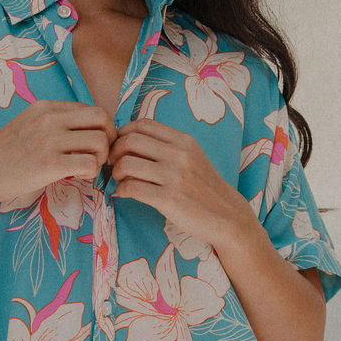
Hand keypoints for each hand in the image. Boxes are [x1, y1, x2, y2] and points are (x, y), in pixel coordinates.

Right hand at [0, 99, 115, 202]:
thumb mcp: (28, 126)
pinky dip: (92, 172)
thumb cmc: (2, 155)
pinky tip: (79, 177)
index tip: (93, 145)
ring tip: (87, 168)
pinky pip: (90, 163)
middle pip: (102, 118)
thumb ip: (54, 124)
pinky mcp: (49, 164)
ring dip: (102, 158)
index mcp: (46, 107)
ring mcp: (49, 140)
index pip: (91, 109)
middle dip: (109, 139)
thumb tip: (85, 133)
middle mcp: (49, 118)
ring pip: (100, 141)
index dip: (100, 129)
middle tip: (100, 156)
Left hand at [107, 116, 248, 245]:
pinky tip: (124, 194)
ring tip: (120, 181)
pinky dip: (121, 191)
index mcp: (183, 140)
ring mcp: (174, 176)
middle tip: (114, 165)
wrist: (227, 216)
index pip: (142, 124)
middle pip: (129, 141)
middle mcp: (179, 154)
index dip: (123, 133)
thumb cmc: (204, 189)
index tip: (120, 147)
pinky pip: (131, 188)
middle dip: (114, 152)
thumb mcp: (192, 158)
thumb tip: (130, 141)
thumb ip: (167, 147)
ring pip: (127, 164)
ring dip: (116, 172)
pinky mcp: (169, 199)